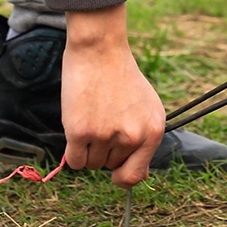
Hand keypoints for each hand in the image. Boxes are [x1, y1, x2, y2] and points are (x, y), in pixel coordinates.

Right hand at [61, 4, 164, 186]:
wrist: (100, 49)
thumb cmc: (121, 77)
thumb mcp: (146, 107)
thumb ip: (144, 141)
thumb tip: (139, 177)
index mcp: (153, 131)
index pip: (135, 175)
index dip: (122, 175)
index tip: (114, 170)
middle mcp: (132, 137)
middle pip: (109, 166)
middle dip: (104, 150)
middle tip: (103, 120)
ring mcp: (106, 136)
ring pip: (91, 164)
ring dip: (87, 148)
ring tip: (92, 117)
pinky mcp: (81, 132)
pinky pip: (74, 161)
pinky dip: (73, 151)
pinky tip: (77, 128)